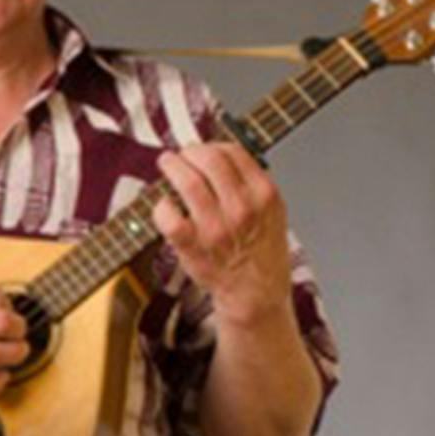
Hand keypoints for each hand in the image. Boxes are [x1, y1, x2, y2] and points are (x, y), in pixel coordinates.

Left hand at [152, 141, 292, 326]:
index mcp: (264, 194)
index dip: (213, 144)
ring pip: (187, 182)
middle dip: (189, 151)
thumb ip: (253, 182)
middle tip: (180, 154)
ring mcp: (215, 227)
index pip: (234, 152)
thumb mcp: (273, 210)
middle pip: (209, 160)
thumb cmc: (261, 251)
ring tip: (167, 164)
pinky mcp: (192, 245)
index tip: (203, 148)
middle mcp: (241, 208)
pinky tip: (164, 204)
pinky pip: (168, 215)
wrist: (255, 291)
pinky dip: (161, 205)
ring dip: (171, 167)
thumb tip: (223, 154)